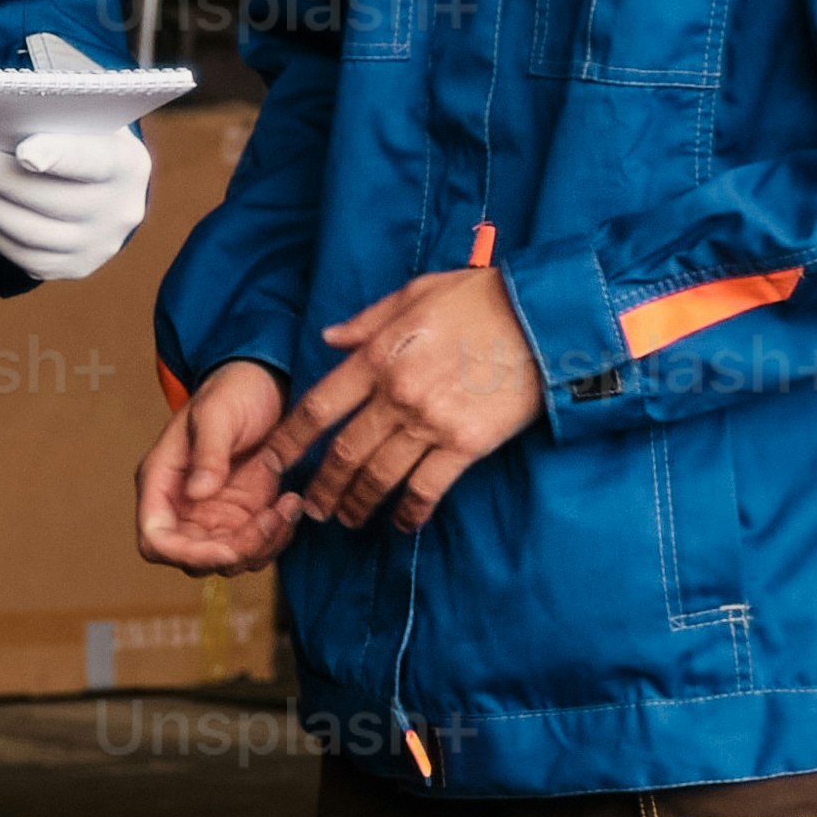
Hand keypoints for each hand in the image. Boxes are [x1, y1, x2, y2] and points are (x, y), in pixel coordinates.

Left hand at [0, 32, 148, 282]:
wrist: (103, 185)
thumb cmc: (80, 135)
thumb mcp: (80, 117)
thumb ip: (48, 115)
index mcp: (127, 164)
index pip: (92, 160)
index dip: (59, 156)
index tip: (24, 152)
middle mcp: (119, 211)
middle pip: (46, 198)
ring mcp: (95, 247)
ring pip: (24, 230)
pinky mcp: (69, 267)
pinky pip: (16, 251)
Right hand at [138, 359, 298, 573]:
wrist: (265, 383)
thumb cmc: (232, 390)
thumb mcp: (217, 414)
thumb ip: (208, 453)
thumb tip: (197, 493)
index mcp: (161, 481)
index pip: (156, 538)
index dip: (185, 554)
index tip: (227, 549)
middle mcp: (183, 506)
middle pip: (194, 559)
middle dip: (236, 552)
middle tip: (270, 521)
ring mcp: (215, 515)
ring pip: (230, 560)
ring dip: (263, 545)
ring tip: (288, 505)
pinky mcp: (245, 516)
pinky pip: (257, 547)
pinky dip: (278, 536)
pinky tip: (291, 503)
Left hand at [280, 267, 542, 531]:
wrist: (543, 317)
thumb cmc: (481, 298)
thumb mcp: (416, 293)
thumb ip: (367, 321)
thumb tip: (329, 339)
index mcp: (379, 356)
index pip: (319, 407)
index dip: (290, 441)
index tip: (272, 463)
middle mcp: (397, 394)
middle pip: (344, 452)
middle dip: (323, 486)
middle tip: (312, 508)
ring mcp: (431, 422)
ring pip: (380, 476)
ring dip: (359, 504)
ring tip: (349, 520)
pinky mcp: (467, 443)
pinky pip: (428, 488)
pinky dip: (411, 511)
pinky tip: (402, 524)